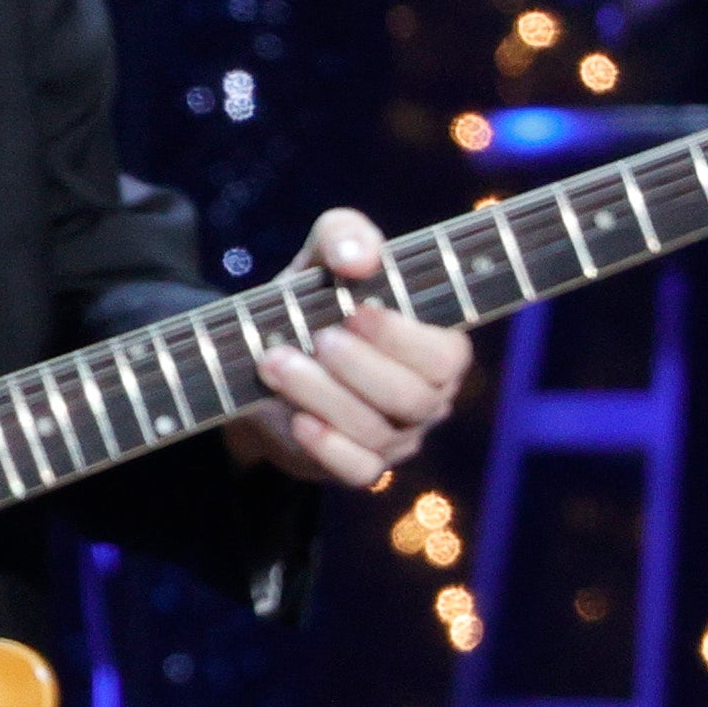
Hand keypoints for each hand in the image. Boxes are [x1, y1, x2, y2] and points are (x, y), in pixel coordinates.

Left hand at [232, 210, 472, 486]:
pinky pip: (357, 470)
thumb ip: (345, 236)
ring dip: (322, 395)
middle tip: (315, 337)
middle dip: (357, 367)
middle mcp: (427, 397)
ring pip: (376, 430)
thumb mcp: (323, 257)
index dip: (402, 337)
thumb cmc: (314, 299)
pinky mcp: (360, 466)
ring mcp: (397, 437)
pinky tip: (297, 419)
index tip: (355, 310)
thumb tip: (360, 259)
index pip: (446, 355)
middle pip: (411, 396)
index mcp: (436, 348)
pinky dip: (327, 446)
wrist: (261, 355)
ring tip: (276, 362)